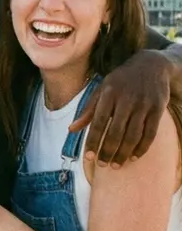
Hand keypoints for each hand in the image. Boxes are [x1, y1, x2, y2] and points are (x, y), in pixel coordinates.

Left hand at [70, 51, 171, 166]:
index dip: (93, 142)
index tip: (88, 157)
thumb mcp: (101, 90)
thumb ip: (88, 111)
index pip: (98, 123)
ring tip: (117, 165)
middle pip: (116, 132)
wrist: (151, 65)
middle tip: (103, 165)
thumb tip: (71, 130)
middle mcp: (126, 100)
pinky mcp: (158, 109)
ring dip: (124, 153)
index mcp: (108, 94)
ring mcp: (144, 105)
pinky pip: (150, 133)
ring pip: (133, 135)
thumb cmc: (120, 81)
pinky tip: (134, 156)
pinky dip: (142, 147)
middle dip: (108, 151)